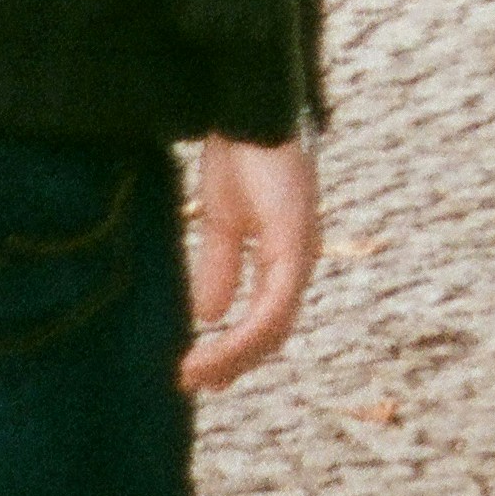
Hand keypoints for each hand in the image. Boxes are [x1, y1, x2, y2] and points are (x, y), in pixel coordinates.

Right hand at [182, 137, 321, 393]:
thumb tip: (206, 315)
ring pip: (273, 328)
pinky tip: (210, 344)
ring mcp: (301, 252)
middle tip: (193, 383)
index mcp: (285, 256)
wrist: (249, 112)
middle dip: (233, 362)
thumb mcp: (224, 221)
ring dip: (232, 356)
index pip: (268, 319)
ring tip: (194, 375)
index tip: (200, 374)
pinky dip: (241, 332)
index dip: (237, 351)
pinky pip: (273, 305)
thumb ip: (220, 265)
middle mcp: (300, 259)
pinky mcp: (293, 242)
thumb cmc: (242, 156)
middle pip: (274, 332)